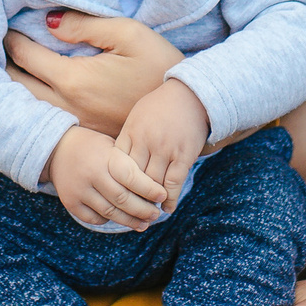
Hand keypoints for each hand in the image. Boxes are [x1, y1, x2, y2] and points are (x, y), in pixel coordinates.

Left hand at [5, 12, 179, 132]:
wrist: (186, 109)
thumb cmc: (160, 65)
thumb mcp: (128, 34)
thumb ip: (84, 25)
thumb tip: (48, 22)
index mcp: (74, 79)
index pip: (26, 57)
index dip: (11, 39)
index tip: (4, 28)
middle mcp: (68, 107)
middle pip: (16, 87)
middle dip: (2, 66)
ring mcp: (75, 125)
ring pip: (27, 108)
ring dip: (13, 87)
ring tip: (7, 68)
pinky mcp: (86, 134)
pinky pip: (46, 120)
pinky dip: (31, 105)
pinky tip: (31, 93)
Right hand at [45, 126, 169, 230]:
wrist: (57, 149)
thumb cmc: (94, 148)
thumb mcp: (112, 146)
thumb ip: (130, 163)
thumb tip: (156, 187)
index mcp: (106, 157)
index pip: (131, 176)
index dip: (149, 189)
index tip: (162, 196)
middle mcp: (92, 173)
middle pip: (123, 199)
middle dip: (143, 210)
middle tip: (155, 215)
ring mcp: (79, 189)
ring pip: (110, 212)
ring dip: (129, 221)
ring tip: (144, 224)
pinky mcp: (70, 202)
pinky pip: (94, 218)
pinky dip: (108, 220)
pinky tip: (119, 218)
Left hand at [113, 80, 208, 211]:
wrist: (190, 94)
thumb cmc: (160, 106)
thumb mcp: (136, 117)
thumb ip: (127, 139)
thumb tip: (114, 161)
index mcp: (130, 133)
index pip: (117, 167)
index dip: (116, 185)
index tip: (117, 196)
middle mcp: (146, 142)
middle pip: (133, 179)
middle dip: (132, 197)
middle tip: (132, 210)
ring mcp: (165, 149)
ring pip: (153, 184)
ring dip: (151, 201)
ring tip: (149, 211)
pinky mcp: (183, 155)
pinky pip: (173, 183)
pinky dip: (170, 199)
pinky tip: (167, 207)